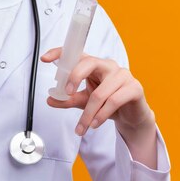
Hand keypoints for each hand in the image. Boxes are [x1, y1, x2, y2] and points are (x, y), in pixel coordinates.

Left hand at [40, 48, 155, 138]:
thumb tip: (50, 99)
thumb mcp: (84, 101)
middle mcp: (108, 65)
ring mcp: (123, 75)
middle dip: (75, 76)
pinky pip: (114, 100)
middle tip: (67, 92)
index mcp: (94, 65)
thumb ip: (68, 99)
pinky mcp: (134, 88)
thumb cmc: (107, 103)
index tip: (45, 59)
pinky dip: (101, 114)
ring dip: (88, 113)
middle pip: (89, 62)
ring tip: (82, 127)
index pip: (76, 54)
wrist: (131, 116)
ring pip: (100, 92)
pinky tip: (95, 123)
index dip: (60, 53)